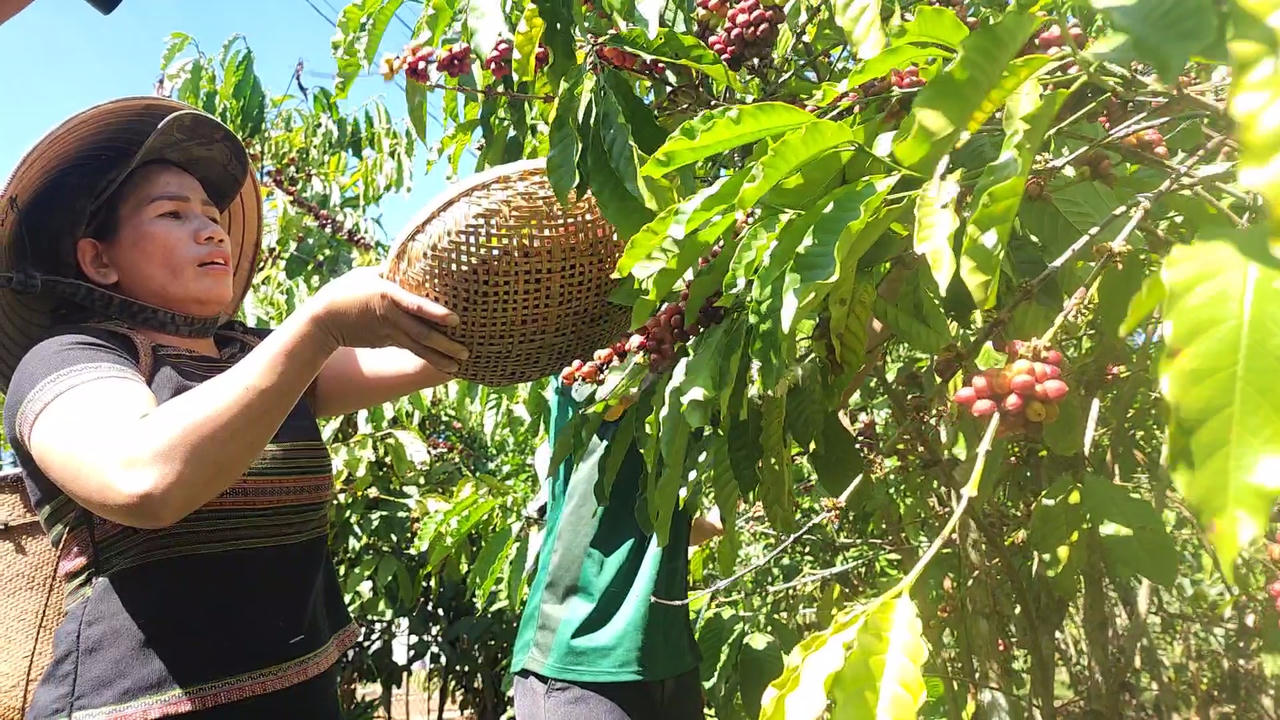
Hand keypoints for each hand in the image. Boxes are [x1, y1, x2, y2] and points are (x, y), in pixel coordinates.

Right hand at [303, 267, 468, 371]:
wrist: (323, 319)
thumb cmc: (346, 290)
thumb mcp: (367, 275)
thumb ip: (391, 272)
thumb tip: (412, 262)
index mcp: (387, 295)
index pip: (415, 305)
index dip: (435, 313)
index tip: (455, 320)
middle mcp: (390, 317)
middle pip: (422, 333)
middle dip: (445, 344)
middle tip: (466, 352)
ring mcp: (388, 333)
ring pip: (418, 347)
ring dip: (439, 358)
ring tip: (458, 366)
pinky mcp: (386, 342)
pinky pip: (411, 349)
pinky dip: (427, 356)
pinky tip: (442, 363)